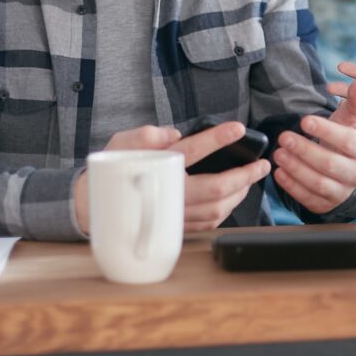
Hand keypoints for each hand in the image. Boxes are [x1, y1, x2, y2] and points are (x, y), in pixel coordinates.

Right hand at [74, 123, 270, 234]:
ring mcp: (173, 216)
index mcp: (158, 169)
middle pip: (215, 189)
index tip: (239, 128)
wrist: (92, 205)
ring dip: (239, 195)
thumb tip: (171, 134)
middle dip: (245, 176)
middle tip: (262, 164)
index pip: (193, 151)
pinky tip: (234, 198)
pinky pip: (207, 223)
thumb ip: (144, 136)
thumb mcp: (120, 144)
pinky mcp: (175, 228)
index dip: (217, 138)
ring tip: (252, 179)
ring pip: (216, 210)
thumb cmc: (111, 169)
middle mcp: (169, 196)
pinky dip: (226, 211)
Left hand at [272, 78, 355, 213]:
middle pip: (330, 164)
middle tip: (283, 138)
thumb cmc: (346, 135)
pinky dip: (292, 186)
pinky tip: (279, 173)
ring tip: (278, 154)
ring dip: (296, 169)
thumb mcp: (352, 118)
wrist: (347, 166)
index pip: (347, 141)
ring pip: (319, 183)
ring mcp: (343, 190)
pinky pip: (308, 198)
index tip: (304, 120)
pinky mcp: (327, 203)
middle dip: (305, 151)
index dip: (326, 132)